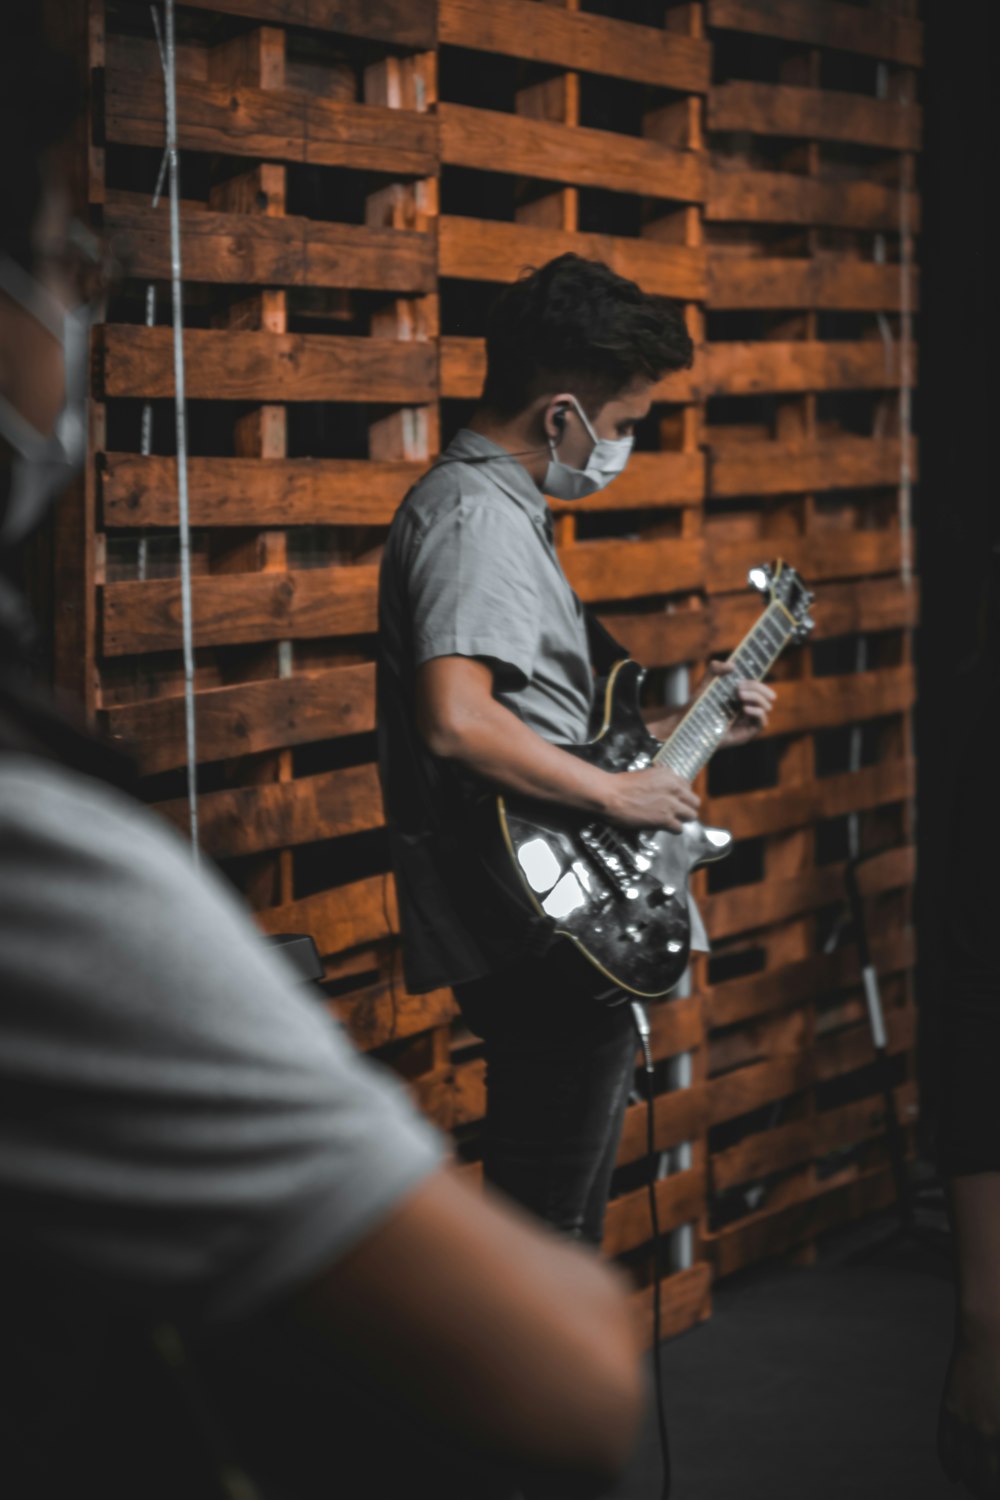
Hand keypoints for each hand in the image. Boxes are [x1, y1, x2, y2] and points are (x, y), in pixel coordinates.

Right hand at [604, 764, 699, 833]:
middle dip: (687, 807)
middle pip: (694, 802)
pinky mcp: (665, 819)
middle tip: (678, 812)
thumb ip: (660, 780)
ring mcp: (671, 805)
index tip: (675, 799)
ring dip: (682, 819)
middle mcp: (675, 788)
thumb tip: (664, 788)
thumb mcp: (646, 774)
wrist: (611, 794)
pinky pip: (680, 828)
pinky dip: (673, 829)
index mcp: (670, 775)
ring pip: (691, 816)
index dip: (681, 795)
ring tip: (672, 821)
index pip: (687, 786)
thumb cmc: (622, 784)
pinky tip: (665, 828)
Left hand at [697, 660, 775, 746]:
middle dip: (756, 689)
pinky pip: (762, 723)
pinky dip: (758, 712)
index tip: (740, 681)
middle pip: (766, 696)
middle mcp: (747, 709)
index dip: (754, 683)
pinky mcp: (746, 734)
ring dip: (757, 698)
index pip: (759, 688)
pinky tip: (745, 709)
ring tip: (739, 697)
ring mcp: (747, 722)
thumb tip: (732, 665)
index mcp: (742, 698)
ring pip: (766, 707)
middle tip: (738, 689)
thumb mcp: (706, 683)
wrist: (687, 724)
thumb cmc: (696, 706)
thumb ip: (715, 669)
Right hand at [939, 1322, 999, 1497]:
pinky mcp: (951, 1408)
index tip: (997, 1488)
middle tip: (989, 1492)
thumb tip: (999, 1445)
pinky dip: (950, 1464)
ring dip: (971, 1481)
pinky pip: (946, 1445)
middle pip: (984, 1476)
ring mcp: (965, 1420)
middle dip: (986, 1489)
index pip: (998, 1472)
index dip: (996, 1484)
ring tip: (975, 1487)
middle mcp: (985, 1430)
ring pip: (964, 1465)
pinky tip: (955, 1474)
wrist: (989, 1333)